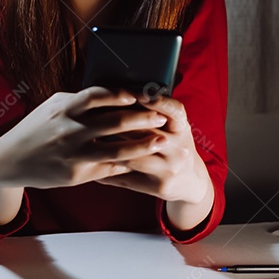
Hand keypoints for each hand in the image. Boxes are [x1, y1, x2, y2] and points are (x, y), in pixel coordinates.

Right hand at [0, 87, 168, 226]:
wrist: (11, 160)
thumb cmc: (37, 128)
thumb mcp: (53, 107)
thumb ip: (80, 100)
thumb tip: (112, 91)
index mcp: (65, 108)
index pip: (98, 96)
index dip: (121, 95)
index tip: (139, 95)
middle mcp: (70, 130)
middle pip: (114, 122)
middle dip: (142, 119)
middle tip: (161, 117)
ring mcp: (74, 154)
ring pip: (117, 149)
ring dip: (142, 145)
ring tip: (159, 140)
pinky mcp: (76, 175)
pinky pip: (108, 168)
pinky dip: (126, 163)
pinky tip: (140, 160)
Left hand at [96, 93, 213, 231]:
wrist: (190, 182)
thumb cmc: (173, 146)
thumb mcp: (174, 128)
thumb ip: (156, 112)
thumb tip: (124, 92)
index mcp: (182, 128)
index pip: (173, 109)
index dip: (155, 100)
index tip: (136, 93)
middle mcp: (180, 148)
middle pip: (146, 131)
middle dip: (119, 121)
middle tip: (95, 112)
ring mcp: (170, 168)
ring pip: (133, 154)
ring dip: (109, 145)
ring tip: (88, 136)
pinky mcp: (160, 186)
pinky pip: (128, 175)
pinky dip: (108, 168)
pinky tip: (91, 160)